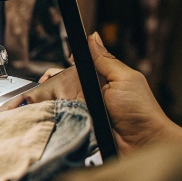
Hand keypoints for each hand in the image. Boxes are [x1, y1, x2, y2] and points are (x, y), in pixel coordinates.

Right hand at [2, 33, 181, 154]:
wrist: (143, 144)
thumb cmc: (140, 110)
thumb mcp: (123, 78)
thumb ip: (104, 60)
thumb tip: (92, 36)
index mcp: (99, 81)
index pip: (71, 72)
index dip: (57, 72)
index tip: (47, 75)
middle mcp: (88, 97)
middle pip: (60, 88)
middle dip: (48, 86)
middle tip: (42, 88)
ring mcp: (83, 115)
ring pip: (58, 106)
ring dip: (48, 103)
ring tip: (38, 102)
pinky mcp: (80, 131)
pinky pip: (62, 123)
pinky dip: (54, 120)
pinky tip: (45, 116)